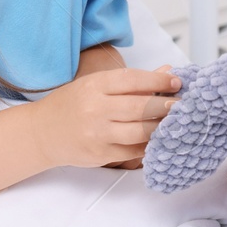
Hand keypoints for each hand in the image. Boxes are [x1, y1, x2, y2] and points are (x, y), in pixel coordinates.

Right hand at [29, 64, 180, 168]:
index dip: (159, 80)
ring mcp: (97, 134)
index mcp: (95, 86)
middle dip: (167, 105)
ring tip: (176, 122)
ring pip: (140, 131)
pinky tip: (160, 139)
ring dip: (162, 127)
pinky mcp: (100, 155)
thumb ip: (132, 81)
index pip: (133, 80)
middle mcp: (95, 109)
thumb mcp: (97, 85)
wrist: (41, 133)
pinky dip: (150, 145)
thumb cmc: (72, 104)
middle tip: (184, 104)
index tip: (177, 81)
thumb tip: (167, 72)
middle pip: (140, 107)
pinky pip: (133, 151)